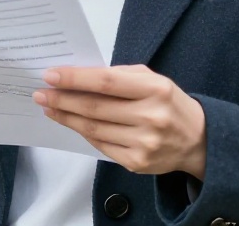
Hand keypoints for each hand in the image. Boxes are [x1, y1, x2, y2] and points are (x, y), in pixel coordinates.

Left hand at [34, 65, 207, 179]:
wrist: (197, 140)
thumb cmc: (168, 103)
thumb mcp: (151, 80)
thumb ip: (118, 76)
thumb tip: (78, 77)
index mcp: (155, 90)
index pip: (106, 82)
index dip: (75, 79)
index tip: (51, 75)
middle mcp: (151, 117)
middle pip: (95, 108)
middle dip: (62, 100)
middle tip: (41, 93)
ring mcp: (144, 143)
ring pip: (93, 129)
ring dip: (66, 117)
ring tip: (49, 107)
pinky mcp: (137, 162)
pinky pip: (100, 145)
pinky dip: (83, 133)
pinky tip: (71, 123)